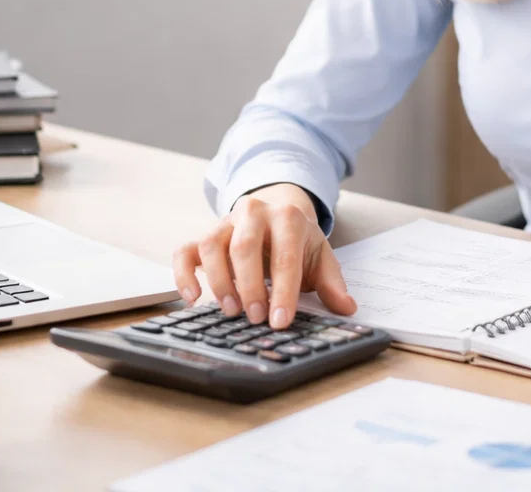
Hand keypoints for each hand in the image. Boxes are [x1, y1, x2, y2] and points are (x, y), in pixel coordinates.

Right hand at [173, 183, 355, 330]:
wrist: (278, 211)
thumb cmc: (298, 241)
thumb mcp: (320, 257)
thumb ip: (332, 283)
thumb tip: (347, 308)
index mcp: (288, 217)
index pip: (285, 255)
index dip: (283, 290)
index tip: (280, 320)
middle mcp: (253, 213)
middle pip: (244, 246)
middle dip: (250, 286)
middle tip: (256, 318)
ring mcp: (225, 222)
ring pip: (212, 246)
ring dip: (219, 281)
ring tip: (231, 311)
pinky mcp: (204, 235)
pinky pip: (184, 251)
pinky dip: (183, 275)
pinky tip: (192, 299)